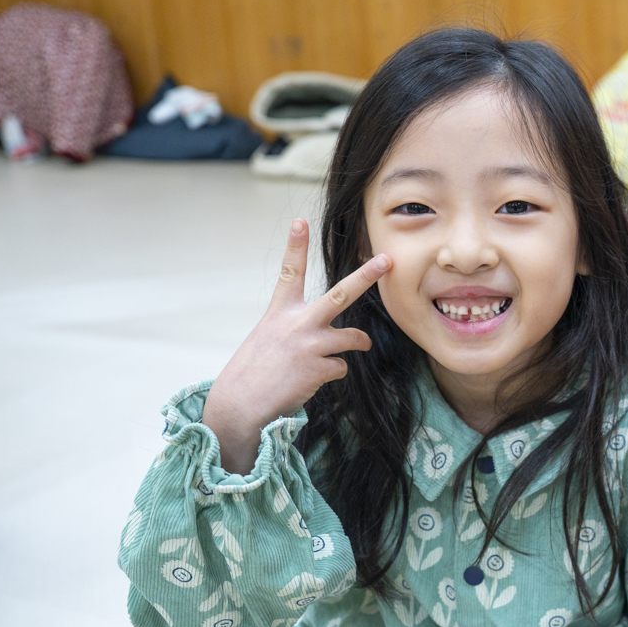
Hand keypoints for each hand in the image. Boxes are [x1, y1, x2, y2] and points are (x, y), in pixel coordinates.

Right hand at [203, 219, 389, 472]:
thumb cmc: (256, 370)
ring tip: (358, 345)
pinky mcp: (318, 369)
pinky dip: (331, 373)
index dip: (295, 246)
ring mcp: (309, 345)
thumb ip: (296, 327)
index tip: (300, 221)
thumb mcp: (269, 337)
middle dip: (366, 276)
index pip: (290, 272)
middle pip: (340, 295)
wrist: (240, 405)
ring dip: (358, 343)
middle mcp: (296, 323)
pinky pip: (341, 367)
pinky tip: (311, 380)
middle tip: (387, 260)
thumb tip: (332, 334)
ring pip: (353, 338)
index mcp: (280, 312)